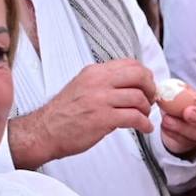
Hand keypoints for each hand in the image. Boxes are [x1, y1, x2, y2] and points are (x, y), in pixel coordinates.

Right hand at [18, 59, 156, 165]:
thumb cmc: (63, 114)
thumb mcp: (82, 87)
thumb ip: (104, 83)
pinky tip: (145, 128)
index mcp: (94, 72)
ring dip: (147, 109)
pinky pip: (134, 117)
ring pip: (138, 97)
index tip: (147, 86)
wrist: (44, 132)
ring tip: (144, 117)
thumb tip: (129, 85)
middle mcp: (98, 82)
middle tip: (151, 99)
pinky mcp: (103, 118)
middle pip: (139, 75)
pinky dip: (144, 124)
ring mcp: (100, 99)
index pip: (130, 64)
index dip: (144, 75)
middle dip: (150, 88)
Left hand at [160, 84, 195, 157]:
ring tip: (167, 119)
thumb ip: (177, 91)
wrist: (176, 121)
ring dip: (181, 127)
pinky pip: (184, 141)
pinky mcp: (192, 142)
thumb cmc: (182, 102)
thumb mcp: (181, 94)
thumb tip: (166, 88)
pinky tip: (164, 125)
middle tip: (187, 112)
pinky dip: (172, 133)